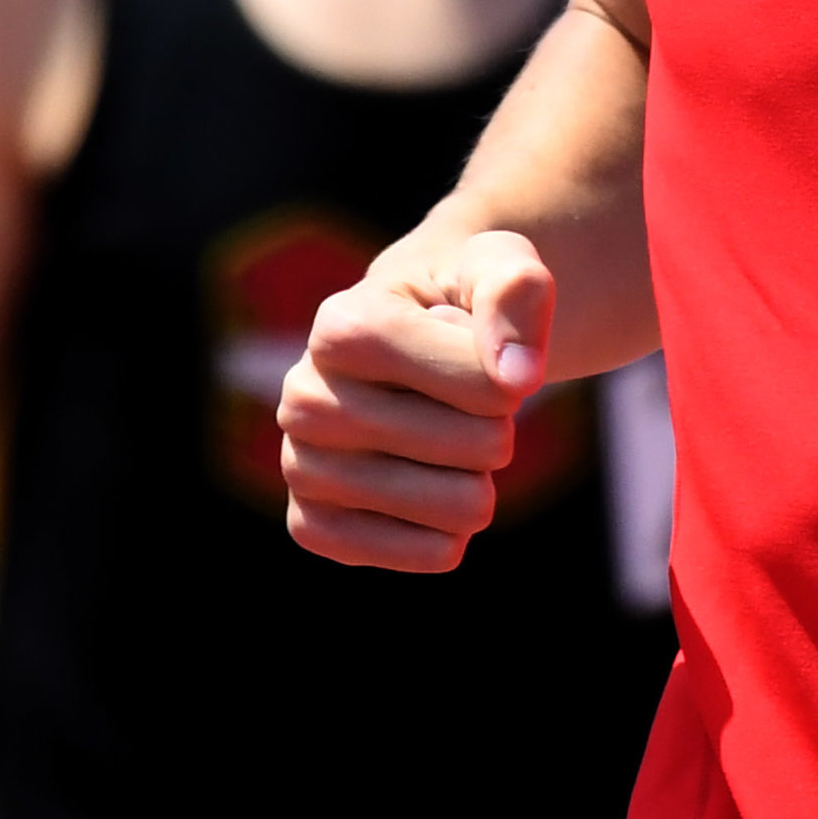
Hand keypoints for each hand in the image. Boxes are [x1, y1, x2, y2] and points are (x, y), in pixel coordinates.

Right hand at [278, 226, 555, 572]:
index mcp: (342, 324)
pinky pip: (420, 554)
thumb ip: (516, 294)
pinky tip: (441, 499)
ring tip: (457, 449)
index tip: (500, 360)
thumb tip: (516, 379)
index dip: (511, 380)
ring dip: (481, 482)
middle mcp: (304, 397)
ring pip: (450, 508)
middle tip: (475, 408)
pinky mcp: (311, 523)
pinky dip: (453, 533)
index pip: (475, 378)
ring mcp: (301, 465)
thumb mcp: (501, 264)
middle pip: (465, 446)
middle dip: (499, 429)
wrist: (420, 339)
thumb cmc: (465, 296)